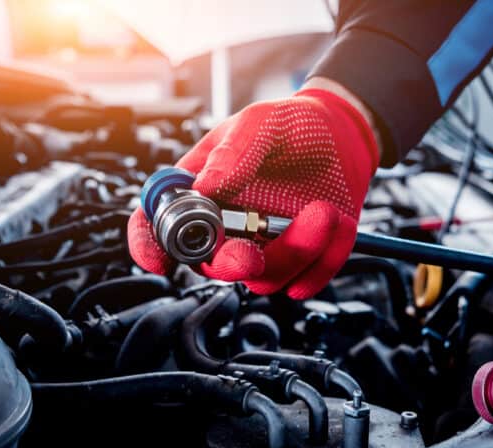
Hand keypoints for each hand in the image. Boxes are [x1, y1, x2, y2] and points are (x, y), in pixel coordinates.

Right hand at [128, 85, 378, 298]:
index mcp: (200, 191)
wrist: (343, 134)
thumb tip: (205, 186)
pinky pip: (307, 279)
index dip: (149, 246)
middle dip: (230, 264)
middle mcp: (226, 226)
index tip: (159, 260)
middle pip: (211, 265)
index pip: (157, 224)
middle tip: (251, 253)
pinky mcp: (300, 259)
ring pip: (264, 277)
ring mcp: (262, 246)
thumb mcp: (260, 122)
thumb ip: (234, 151)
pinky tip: (337, 222)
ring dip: (296, 251)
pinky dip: (326, 257)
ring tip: (324, 211)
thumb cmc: (291, 125)